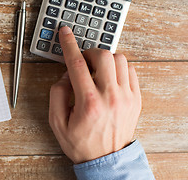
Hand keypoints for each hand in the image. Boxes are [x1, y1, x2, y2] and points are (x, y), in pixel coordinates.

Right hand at [49, 26, 140, 163]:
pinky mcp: (135, 99)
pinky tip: (109, 76)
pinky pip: (131, 71)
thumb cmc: (81, 143)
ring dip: (104, 59)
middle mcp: (110, 97)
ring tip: (96, 69)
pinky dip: (118, 67)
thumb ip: (57, 93)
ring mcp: (126, 97)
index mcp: (89, 102)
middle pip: (102, 56)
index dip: (69, 44)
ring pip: (119, 59)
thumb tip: (65, 75)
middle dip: (88, 52)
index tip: (65, 33)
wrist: (106, 160)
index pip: (77, 64)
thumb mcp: (57, 122)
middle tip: (82, 61)